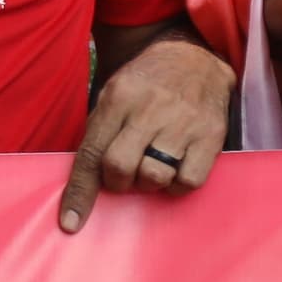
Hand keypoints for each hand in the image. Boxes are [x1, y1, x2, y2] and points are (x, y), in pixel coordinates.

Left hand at [57, 37, 229, 230]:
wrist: (193, 58)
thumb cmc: (144, 85)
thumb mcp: (112, 96)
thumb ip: (99, 134)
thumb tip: (84, 184)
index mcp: (117, 99)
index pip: (91, 153)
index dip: (79, 192)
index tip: (70, 223)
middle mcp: (150, 110)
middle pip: (120, 166)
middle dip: (117, 181)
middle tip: (124, 174)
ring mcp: (184, 122)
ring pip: (155, 175)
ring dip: (147, 182)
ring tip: (151, 165)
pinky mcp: (211, 135)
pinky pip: (189, 180)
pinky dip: (177, 184)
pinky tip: (174, 168)